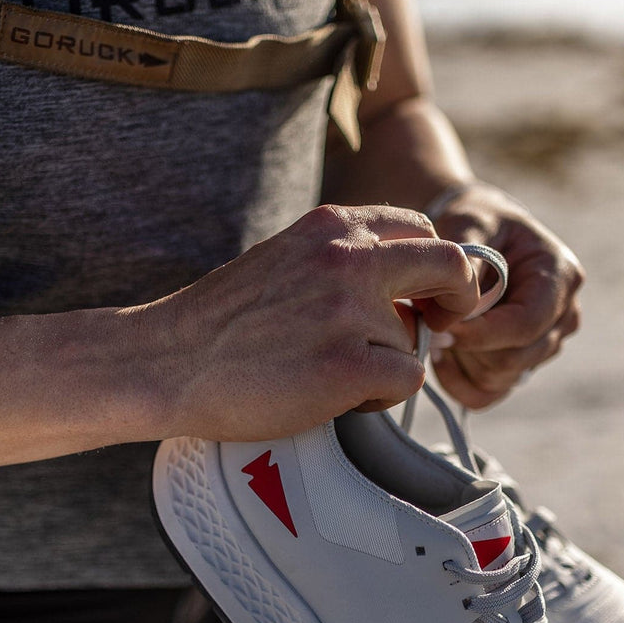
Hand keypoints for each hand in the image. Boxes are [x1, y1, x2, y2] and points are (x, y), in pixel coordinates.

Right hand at [141, 204, 479, 440]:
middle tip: (446, 322)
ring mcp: (349, 310)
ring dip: (390, 362)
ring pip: (417, 338)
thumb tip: (403, 290)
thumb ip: (341, 262)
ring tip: (335, 372)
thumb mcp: (285, 261)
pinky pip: (408, 378)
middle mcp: (347, 257)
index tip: (432, 291)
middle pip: (450, 266)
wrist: (164, 362)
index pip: (419, 227)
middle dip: (459, 297)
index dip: (435, 263)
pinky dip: (383, 396)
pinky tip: (340, 396)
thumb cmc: (219, 323)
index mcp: (331, 226)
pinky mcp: (348, 364)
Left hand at [425, 181, 583, 408]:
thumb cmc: (476, 222)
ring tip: (438, 328)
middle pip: (515, 359)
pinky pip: (487, 395)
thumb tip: (458, 305)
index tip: (441, 325)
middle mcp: (563, 316)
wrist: (478, 233)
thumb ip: (465, 260)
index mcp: (561, 277)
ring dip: (461, 359)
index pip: (527, 324)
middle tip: (430, 323)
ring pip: (499, 378)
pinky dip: (458, 381)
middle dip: (467, 347)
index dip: (482, 333)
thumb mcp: (470, 224)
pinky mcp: (520, 367)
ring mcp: (545, 345)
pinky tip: (441, 354)